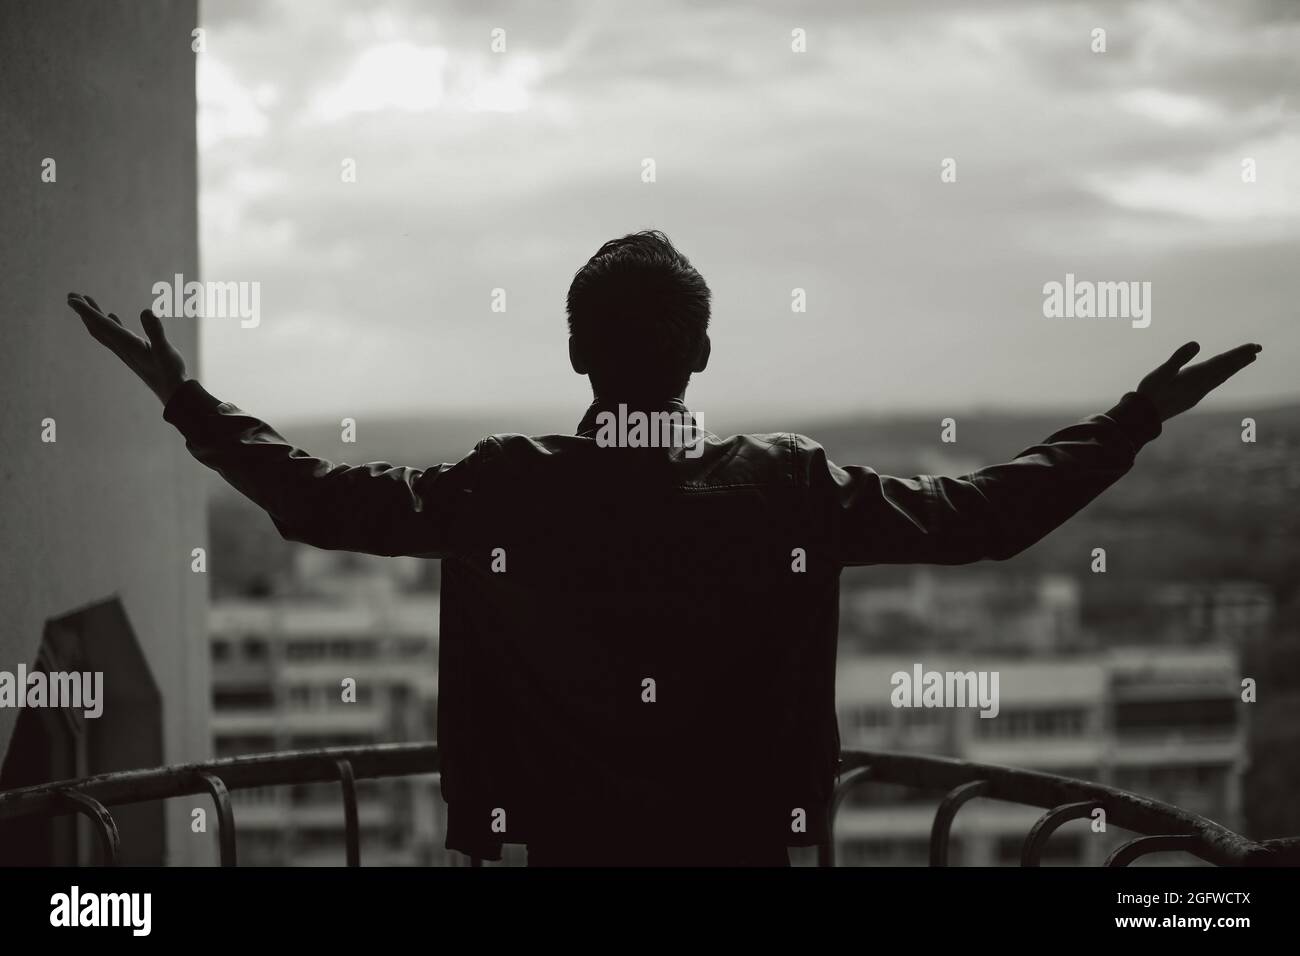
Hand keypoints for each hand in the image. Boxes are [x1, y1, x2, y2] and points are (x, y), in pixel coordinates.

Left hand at [66, 293, 187, 405]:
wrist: (173, 391)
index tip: (71, 299)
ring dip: (93, 316)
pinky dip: (108, 323)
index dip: (85, 312)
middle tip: (71, 295)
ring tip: (87, 301)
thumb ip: (155, 331)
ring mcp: (127, 350)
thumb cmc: (170, 372)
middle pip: (96, 327)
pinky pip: (115, 335)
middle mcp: (122, 347)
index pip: (101, 325)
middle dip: (83, 311)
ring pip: (103, 330)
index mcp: (126, 344)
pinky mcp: (134, 351)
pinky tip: (111, 316)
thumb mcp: (164, 350)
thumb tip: (146, 311)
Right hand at [1137, 341, 1261, 422]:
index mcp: (1196, 377)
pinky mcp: (1191, 397)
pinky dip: (1222, 376)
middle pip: (1226, 369)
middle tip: (1258, 348)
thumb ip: (1179, 357)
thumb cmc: (1151, 392)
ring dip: (1234, 367)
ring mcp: (1197, 393)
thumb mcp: (1163, 372)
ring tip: (1247, 359)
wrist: (1143, 416)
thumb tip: (1197, 343)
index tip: (1253, 347)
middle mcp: (1201, 385)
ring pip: (1221, 377)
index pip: (1222, 362)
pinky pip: (1213, 383)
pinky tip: (1222, 375)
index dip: (1238, 354)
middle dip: (1242, 358)